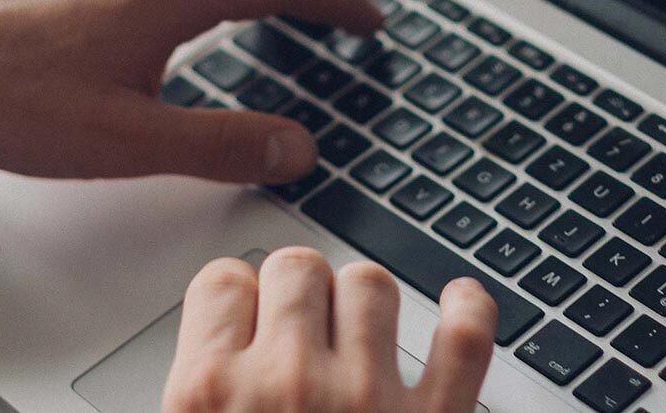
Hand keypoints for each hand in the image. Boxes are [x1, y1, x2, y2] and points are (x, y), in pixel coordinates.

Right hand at [162, 247, 496, 412]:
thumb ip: (196, 387)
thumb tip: (215, 335)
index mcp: (208, 393)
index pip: (223, 280)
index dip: (238, 297)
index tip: (248, 317)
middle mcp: (285, 385)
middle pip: (295, 266)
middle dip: (298, 293)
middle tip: (300, 333)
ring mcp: (365, 399)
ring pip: (368, 282)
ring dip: (363, 302)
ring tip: (356, 337)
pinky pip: (465, 338)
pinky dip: (469, 311)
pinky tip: (460, 301)